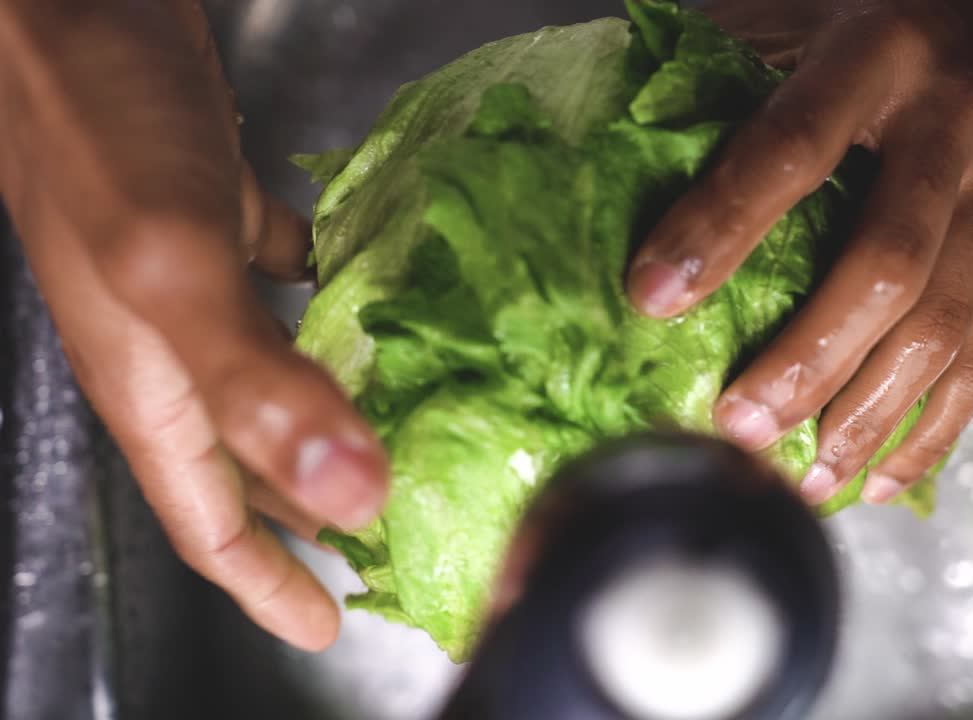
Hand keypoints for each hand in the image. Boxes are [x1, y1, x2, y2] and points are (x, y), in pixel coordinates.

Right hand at [0, 0, 386, 649]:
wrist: (61, 7)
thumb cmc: (95, 125)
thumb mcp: (172, 268)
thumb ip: (254, 383)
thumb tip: (351, 496)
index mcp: (153, 386)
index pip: (210, 522)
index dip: (266, 581)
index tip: (328, 624)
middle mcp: (172, 347)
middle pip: (247, 461)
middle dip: (311, 513)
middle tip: (388, 542)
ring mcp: (192, 278)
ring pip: (272, 377)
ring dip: (331, 412)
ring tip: (404, 429)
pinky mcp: (216, 211)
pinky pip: (287, 280)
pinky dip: (335, 300)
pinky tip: (383, 293)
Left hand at [627, 0, 972, 504]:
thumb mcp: (792, 6)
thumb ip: (720, 65)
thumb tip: (617, 145)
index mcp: (879, 55)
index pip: (793, 149)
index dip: (720, 228)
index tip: (653, 296)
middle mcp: (953, 129)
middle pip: (889, 266)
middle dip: (809, 361)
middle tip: (737, 426)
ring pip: (946, 327)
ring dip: (870, 416)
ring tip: (805, 477)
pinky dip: (935, 425)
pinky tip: (883, 472)